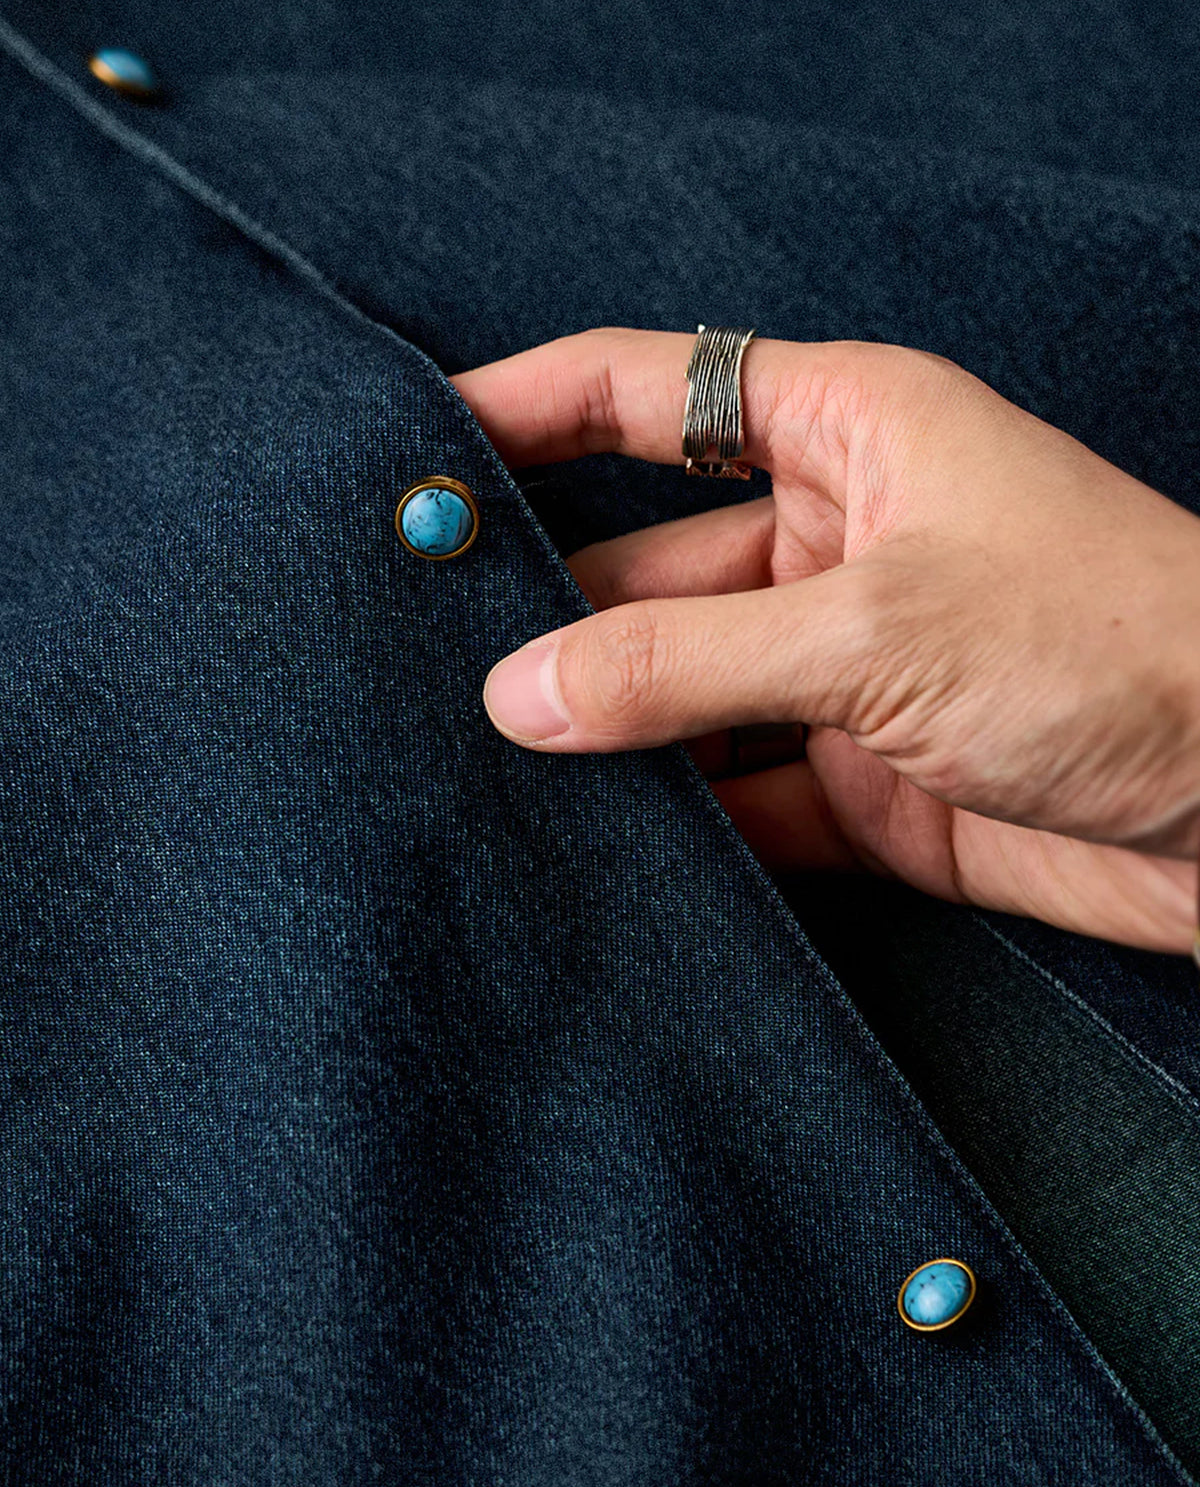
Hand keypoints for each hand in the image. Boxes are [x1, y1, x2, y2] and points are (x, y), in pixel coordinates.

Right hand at [450, 328, 1199, 951]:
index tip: (413, 449)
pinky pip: (731, 794)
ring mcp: (839, 667)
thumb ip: (685, 664)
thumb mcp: (875, 632)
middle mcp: (831, 543)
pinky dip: (673, 822)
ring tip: (478, 763)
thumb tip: (524, 693)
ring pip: (676, 690)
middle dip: (543, 607)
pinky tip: (592, 844)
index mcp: (843, 433)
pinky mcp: (860, 780)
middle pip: (641, 563)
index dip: (525, 408)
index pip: (648, 393)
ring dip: (600, 729)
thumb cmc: (1120, 646)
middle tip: (419, 654)